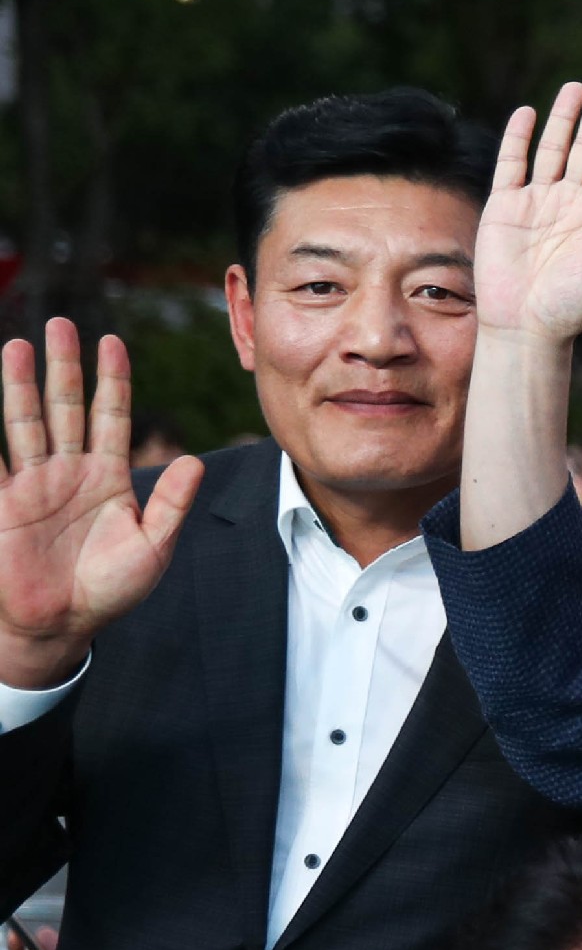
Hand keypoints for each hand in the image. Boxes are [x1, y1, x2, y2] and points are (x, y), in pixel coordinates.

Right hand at [0, 320, 203, 687]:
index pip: (111, 417)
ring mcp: (31, 483)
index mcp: (107, 477)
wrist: (63, 624)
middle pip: (65, 407)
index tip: (112, 342)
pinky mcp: (2, 503)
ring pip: (24, 421)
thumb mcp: (153, 547)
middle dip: (63, 367)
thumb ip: (171, 504)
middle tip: (61, 325)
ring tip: (17, 345)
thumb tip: (195, 461)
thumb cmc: (111, 589)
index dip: (112, 381)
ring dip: (19, 385)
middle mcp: (68, 471)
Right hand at [475, 73, 581, 344]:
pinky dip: (519, 138)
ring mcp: (540, 201)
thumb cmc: (574, 304)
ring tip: (577, 87)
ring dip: (565, 118)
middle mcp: (575, 202)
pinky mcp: (506, 206)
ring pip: (554, 148)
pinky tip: (528, 112)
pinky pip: (513, 164)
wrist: (526, 326)